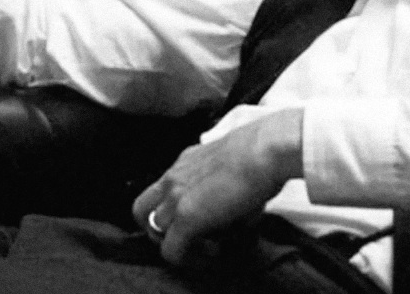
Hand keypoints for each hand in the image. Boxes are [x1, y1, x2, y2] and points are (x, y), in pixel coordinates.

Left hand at [132, 108, 303, 266]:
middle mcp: (173, 178)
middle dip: (164, 229)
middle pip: (144, 212)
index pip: (159, 191)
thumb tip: (239, 214)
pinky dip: (189, 258)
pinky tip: (212, 252)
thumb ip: (225, 187)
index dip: (171, 211)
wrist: (265, 150)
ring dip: (178, 243)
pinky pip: (171, 251)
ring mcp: (176, 199)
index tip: (193, 220)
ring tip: (206, 247)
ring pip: (156, 232)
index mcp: (184, 162)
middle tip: (188, 238)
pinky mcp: (186, 219)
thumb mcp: (235, 167)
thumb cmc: (262, 153)